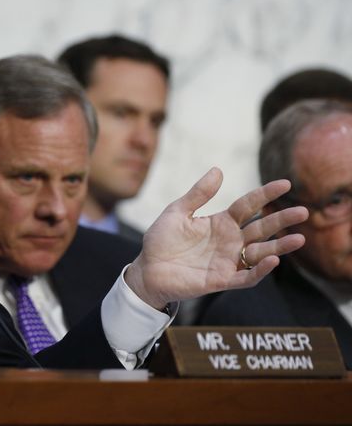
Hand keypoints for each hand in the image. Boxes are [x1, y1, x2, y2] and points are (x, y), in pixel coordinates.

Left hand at [125, 167, 308, 308]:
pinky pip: (246, 276)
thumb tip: (218, 170)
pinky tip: (273, 261)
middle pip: (261, 228)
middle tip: (303, 211)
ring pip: (260, 253)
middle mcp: (229, 241)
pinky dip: (260, 270)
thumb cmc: (161, 240)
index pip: (248, 205)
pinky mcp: (221, 280)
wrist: (148, 270)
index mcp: (220, 222)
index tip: (285, 183)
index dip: (265, 194)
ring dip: (279, 247)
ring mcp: (227, 261)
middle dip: (281, 220)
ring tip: (299, 239)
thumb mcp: (177, 212)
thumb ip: (198, 194)